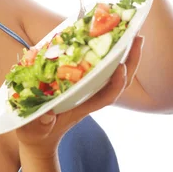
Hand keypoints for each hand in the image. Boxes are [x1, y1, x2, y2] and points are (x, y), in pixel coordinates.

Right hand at [15, 34, 144, 155]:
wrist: (38, 138)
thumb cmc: (36, 133)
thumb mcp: (34, 130)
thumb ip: (40, 124)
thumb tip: (47, 116)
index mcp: (82, 107)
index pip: (107, 96)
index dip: (116, 82)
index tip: (121, 66)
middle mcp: (89, 97)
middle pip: (117, 80)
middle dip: (129, 60)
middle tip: (138, 37)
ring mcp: (86, 90)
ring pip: (111, 73)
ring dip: (123, 54)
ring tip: (130, 33)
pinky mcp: (78, 84)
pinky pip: (96, 68)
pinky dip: (103, 54)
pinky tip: (103, 38)